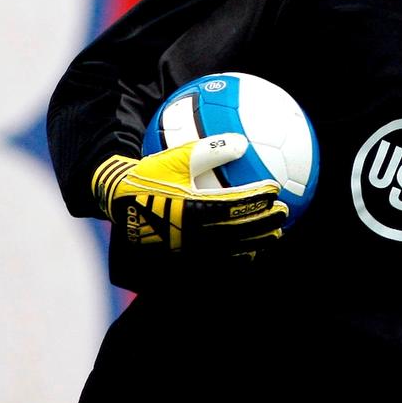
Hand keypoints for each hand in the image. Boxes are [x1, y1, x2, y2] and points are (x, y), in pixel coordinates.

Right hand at [91, 133, 287, 255]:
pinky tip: (252, 252)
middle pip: (236, 230)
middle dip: (263, 223)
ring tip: (275, 235)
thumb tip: (242, 142)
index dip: (256, 198)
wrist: (118, 202)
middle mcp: (191, 231)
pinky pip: (216, 261)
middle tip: (284, 214)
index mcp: (190, 207)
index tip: (274, 189)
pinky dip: (238, 257)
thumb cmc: (150, 175)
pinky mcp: (182, 257)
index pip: (232, 204)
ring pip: (230, 249)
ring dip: (256, 242)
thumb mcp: (176, 156)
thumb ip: (209, 148)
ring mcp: (187, 248)